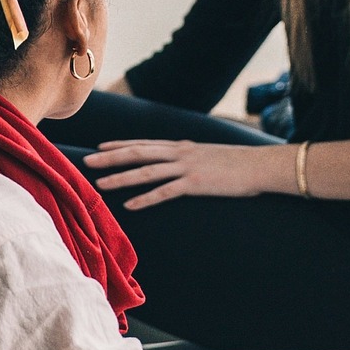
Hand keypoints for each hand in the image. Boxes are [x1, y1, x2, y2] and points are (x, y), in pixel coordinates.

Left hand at [85, 139, 286, 209]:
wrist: (261, 165)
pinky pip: (165, 192)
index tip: (101, 147)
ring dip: (121, 178)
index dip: (121, 145)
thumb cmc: (240, 163)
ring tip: (100, 183)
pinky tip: (130, 206)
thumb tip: (183, 163)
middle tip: (87, 161)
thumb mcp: (211, 155)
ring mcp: (187, 168)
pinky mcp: (196, 184)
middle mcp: (180, 153)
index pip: (145, 143)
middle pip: (138, 153)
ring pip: (146, 171)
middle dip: (111, 157)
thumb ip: (193, 158)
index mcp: (183, 146)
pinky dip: (145, 199)